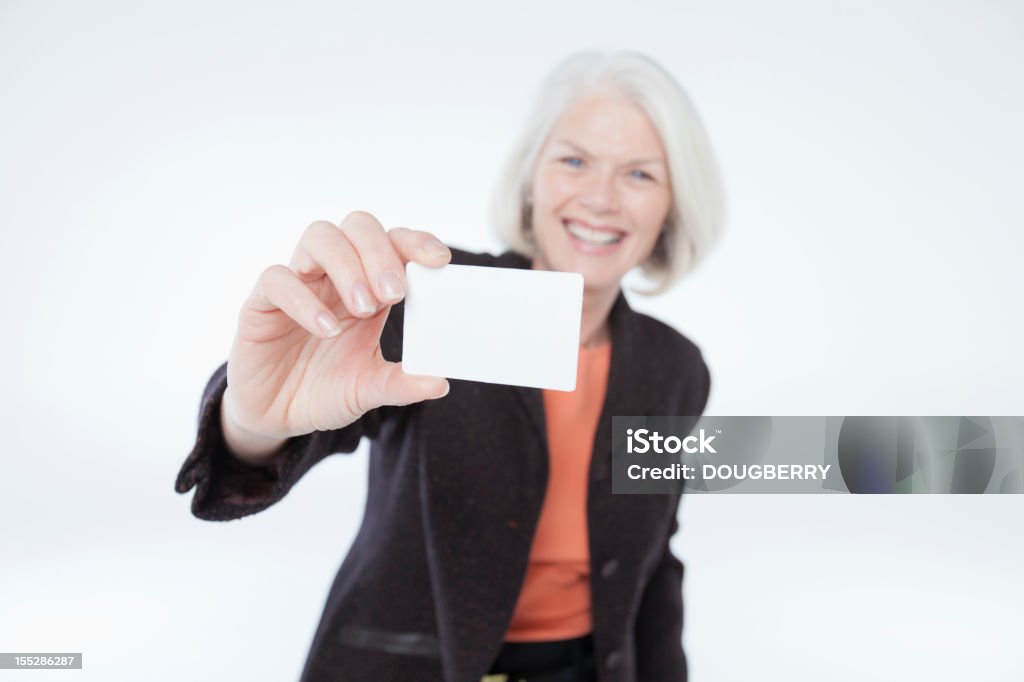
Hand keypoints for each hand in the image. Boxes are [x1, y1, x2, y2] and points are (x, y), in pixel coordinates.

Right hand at [221, 211, 450, 459]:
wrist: (277, 417)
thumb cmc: (324, 390)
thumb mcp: (369, 389)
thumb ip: (402, 383)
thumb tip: (440, 383)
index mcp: (369, 287)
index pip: (393, 243)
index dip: (416, 242)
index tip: (439, 261)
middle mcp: (334, 277)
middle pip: (358, 227)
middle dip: (380, 253)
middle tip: (394, 294)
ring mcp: (299, 284)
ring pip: (320, 237)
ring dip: (347, 266)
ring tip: (363, 307)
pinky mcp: (262, 304)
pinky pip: (278, 279)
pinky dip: (304, 300)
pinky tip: (326, 329)